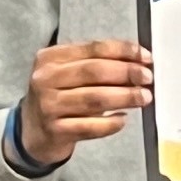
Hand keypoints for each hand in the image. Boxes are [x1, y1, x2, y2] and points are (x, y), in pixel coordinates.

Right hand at [18, 39, 152, 166]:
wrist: (32, 132)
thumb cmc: (58, 97)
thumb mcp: (67, 74)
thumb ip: (95, 64)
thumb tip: (138, 63)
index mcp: (50, 57)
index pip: (93, 48)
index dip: (123, 51)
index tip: (146, 57)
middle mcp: (45, 79)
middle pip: (94, 71)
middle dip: (127, 73)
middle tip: (148, 78)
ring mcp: (48, 106)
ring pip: (95, 99)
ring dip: (125, 97)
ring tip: (144, 97)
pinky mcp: (55, 130)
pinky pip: (90, 126)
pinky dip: (110, 123)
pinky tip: (122, 119)